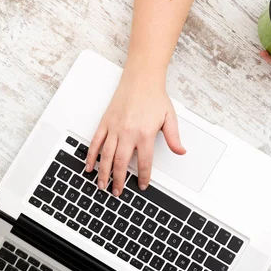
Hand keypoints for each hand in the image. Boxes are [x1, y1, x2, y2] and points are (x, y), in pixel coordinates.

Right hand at [85, 69, 185, 196]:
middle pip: (121, 162)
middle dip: (118, 180)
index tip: (141, 185)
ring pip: (106, 155)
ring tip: (102, 185)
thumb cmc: (154, 97)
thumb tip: (181, 151)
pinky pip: (95, 142)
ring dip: (103, 172)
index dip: (142, 176)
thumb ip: (174, 137)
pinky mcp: (105, 122)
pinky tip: (90, 166)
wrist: (140, 79)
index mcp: (145, 133)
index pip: (143, 162)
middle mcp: (127, 132)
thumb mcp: (169, 118)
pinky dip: (91, 155)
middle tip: (117, 192)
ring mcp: (114, 128)